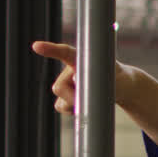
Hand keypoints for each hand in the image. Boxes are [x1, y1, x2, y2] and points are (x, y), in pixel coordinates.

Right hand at [31, 40, 157, 156]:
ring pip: (60, 100)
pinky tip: (84, 105)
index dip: (50, 50)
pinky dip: (71, 110)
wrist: (120, 86)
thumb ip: (100, 80)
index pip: (64, 52)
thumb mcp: (117, 76)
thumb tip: (76, 87)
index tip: (37, 46)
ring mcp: (66, 82)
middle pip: (59, 87)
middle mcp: (69, 68)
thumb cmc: (117, 77)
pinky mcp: (65, 95)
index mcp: (81, 58)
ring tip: (91, 97)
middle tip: (90, 97)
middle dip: (73, 97)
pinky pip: (61, 107)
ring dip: (75, 104)